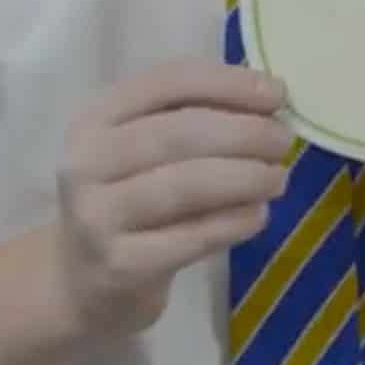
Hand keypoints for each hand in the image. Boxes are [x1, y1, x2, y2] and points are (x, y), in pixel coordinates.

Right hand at [52, 66, 293, 335]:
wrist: (81, 281)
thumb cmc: (128, 199)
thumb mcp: (142, 147)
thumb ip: (193, 116)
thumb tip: (270, 97)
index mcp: (95, 117)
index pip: (168, 82)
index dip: (229, 84)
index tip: (278, 94)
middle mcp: (87, 161)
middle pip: (181, 133)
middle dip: (245, 132)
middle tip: (284, 141)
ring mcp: (98, 216)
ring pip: (187, 185)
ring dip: (246, 177)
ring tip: (279, 178)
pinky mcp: (120, 266)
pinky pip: (192, 237)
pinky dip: (235, 221)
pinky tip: (259, 215)